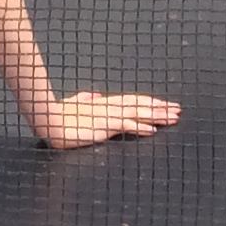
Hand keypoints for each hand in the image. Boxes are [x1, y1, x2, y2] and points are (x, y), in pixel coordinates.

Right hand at [32, 91, 180, 148]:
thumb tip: (94, 95)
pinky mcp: (102, 125)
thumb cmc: (56, 115)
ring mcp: (106, 115)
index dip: (149, 102)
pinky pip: (125, 125)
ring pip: (138, 113)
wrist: (47, 120)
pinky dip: (140, 127)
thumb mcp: (73, 105)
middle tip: (178, 110)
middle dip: (160, 108)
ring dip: (157, 116)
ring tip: (173, 118)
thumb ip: (85, 100)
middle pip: (139, 104)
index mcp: (102, 103)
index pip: (131, 100)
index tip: (164, 104)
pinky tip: (152, 130)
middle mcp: (108, 107)